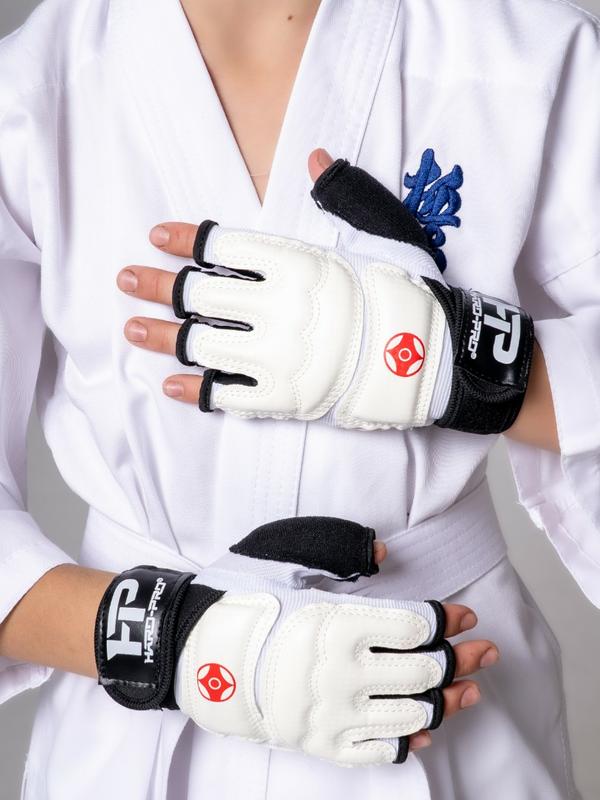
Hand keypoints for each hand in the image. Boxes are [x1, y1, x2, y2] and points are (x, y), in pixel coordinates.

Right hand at [96, 517, 497, 765]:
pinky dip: (408, 741)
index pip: (415, 627)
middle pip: (423, 671)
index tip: (462, 613)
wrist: (195, 652)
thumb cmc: (241, 597)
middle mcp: (341, 673)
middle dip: (463, 659)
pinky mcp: (319, 741)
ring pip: (410, 715)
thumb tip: (386, 556)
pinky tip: (426, 729)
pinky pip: (377, 752)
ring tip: (470, 690)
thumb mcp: (286, 555)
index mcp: (335, 623)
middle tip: (485, 650)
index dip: (447, 620)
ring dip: (448, 702)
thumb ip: (340, 550)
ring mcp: (331, 713)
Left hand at [119, 149, 533, 433]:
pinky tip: (170, 384)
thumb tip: (314, 156)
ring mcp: (276, 355)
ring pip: (201, 346)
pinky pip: (227, 396)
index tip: (159, 235)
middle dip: (156, 285)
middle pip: (199, 294)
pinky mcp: (284, 397)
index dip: (186, 238)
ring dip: (161, 336)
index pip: (224, 244)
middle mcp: (276, 307)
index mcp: (296, 263)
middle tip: (126, 280)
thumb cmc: (408, 292)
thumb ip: (344, 194)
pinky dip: (195, 391)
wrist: (434, 358)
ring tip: (132, 329)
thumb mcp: (384, 231)